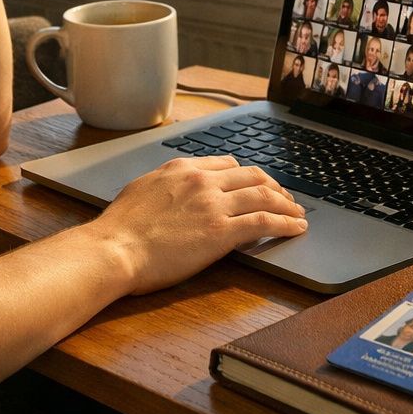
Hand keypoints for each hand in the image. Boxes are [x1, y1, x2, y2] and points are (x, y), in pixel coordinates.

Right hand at [90, 156, 307, 294]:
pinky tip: (296, 228)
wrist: (114, 249)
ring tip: (298, 214)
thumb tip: (172, 191)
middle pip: (252, 175)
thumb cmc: (119, 229)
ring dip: (287, 204)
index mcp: (181, 169)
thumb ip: (164, 186)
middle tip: (285, 199)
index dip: (248, 175)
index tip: (256, 184)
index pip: (227, 164)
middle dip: (274, 186)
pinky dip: (286, 223)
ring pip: (264, 196)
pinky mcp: (221, 232)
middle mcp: (201, 181)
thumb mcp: (141, 190)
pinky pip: (264, 222)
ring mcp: (213, 205)